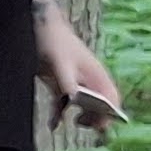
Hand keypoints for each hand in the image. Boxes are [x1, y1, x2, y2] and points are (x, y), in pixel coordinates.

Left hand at [34, 14, 119, 135]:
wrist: (38, 26)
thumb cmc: (54, 42)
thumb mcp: (61, 62)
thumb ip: (68, 81)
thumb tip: (75, 100)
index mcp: (96, 74)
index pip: (112, 97)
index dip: (111, 112)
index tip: (101, 124)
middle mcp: (90, 80)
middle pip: (101, 104)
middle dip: (96, 117)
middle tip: (83, 124)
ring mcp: (76, 82)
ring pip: (85, 105)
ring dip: (81, 116)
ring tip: (74, 122)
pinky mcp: (61, 84)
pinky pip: (64, 103)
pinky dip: (60, 114)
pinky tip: (53, 124)